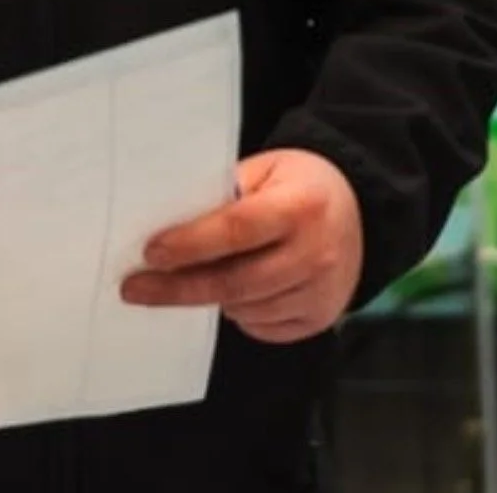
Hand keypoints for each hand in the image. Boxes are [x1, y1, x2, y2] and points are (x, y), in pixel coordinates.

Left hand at [120, 147, 362, 343]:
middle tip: (135, 289)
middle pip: (235, 281)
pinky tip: (231, 294)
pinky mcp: (322, 317)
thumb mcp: (267, 169)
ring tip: (187, 281)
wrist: (361, 209)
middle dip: (179, 288)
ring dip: (211, 298)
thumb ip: (226, 193)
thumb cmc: (301, 183)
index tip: (150, 253)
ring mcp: (322, 291)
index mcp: (300, 206)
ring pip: (246, 309)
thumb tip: (172, 224)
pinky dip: (239, 315)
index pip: (236, 230)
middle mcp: (315, 253)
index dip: (190, 244)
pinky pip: (264, 327)